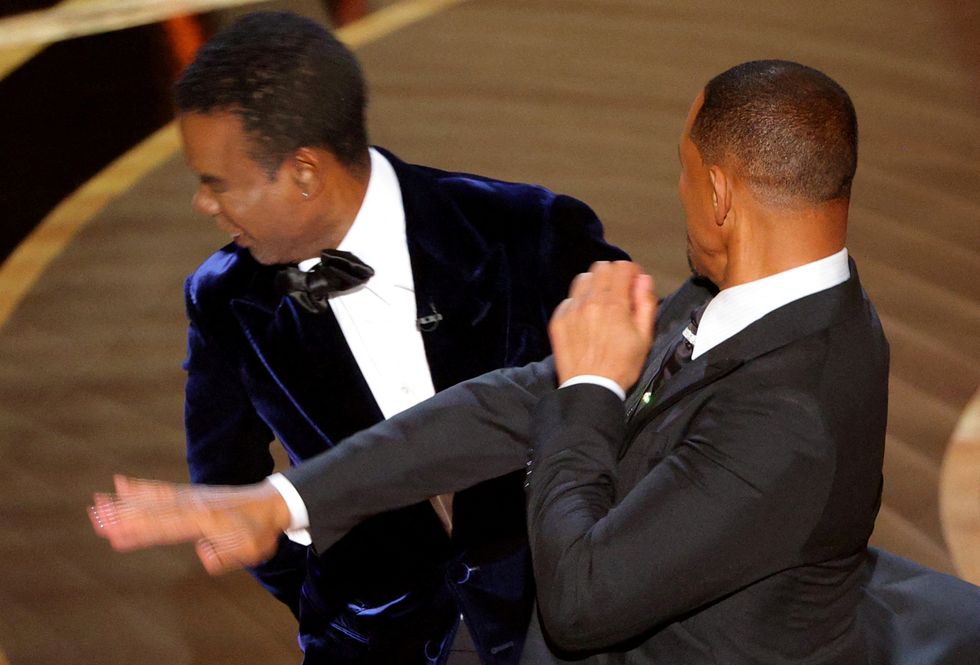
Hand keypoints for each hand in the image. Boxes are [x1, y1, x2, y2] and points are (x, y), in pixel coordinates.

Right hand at [89, 475, 289, 574]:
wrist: (273, 504)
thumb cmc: (260, 531)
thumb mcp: (249, 551)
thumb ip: (225, 555)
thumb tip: (203, 553)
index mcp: (206, 520)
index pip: (167, 528)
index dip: (141, 531)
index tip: (116, 535)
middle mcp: (195, 505)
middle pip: (154, 512)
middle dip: (124, 517)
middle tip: (96, 519)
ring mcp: (192, 497)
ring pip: (154, 499)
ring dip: (125, 502)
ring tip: (98, 503)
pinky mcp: (192, 494)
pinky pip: (163, 490)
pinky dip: (142, 487)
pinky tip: (122, 484)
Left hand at [548, 261, 655, 390]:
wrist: (590, 387)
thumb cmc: (622, 365)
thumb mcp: (645, 337)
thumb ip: (645, 303)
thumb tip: (643, 279)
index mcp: (614, 304)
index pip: (621, 266)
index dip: (631, 272)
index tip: (634, 284)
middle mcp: (589, 301)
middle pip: (601, 268)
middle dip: (613, 275)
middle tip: (619, 292)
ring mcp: (571, 310)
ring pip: (583, 279)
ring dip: (595, 285)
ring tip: (601, 303)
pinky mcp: (558, 320)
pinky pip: (569, 299)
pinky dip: (579, 303)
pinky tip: (586, 319)